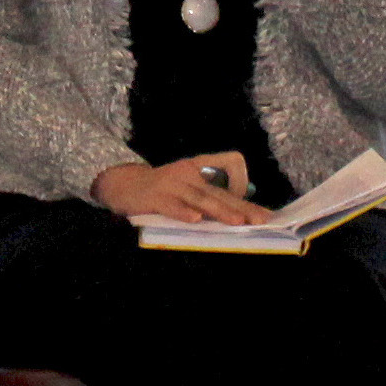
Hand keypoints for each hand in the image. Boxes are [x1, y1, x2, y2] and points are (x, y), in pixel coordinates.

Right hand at [92, 151, 271, 225]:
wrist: (123, 184)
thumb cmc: (162, 189)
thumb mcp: (187, 185)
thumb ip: (208, 194)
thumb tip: (239, 211)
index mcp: (199, 168)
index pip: (230, 163)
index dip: (243, 183)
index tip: (250, 206)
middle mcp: (189, 173)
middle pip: (221, 192)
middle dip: (243, 208)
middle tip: (262, 220)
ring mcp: (172, 184)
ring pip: (201, 199)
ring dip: (221, 211)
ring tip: (239, 222)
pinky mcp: (155, 197)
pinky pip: (171, 206)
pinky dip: (183, 212)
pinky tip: (195, 220)